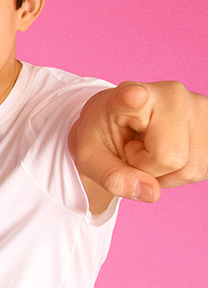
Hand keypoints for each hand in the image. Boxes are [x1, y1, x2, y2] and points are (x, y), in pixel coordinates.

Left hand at [71, 81, 207, 202]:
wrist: (118, 120)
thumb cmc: (103, 136)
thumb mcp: (91, 159)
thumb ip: (113, 177)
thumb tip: (151, 193)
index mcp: (127, 95)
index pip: (134, 98)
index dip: (134, 99)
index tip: (133, 95)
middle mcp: (171, 94)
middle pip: (172, 159)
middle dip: (149, 169)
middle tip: (133, 151)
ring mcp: (200, 105)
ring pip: (193, 168)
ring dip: (167, 173)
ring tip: (149, 151)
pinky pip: (204, 168)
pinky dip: (181, 172)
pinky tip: (167, 153)